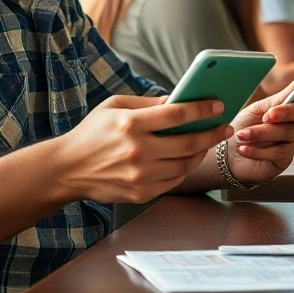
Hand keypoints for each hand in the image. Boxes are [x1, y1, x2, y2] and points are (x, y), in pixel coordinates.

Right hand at [54, 95, 233, 204]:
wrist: (66, 170)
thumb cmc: (92, 133)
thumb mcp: (114, 106)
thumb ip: (148, 103)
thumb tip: (179, 100)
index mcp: (131, 124)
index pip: (177, 115)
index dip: (202, 109)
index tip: (220, 105)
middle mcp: (137, 150)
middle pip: (188, 142)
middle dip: (213, 133)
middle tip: (226, 127)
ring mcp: (139, 175)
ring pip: (185, 164)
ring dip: (203, 152)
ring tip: (210, 142)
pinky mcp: (140, 193)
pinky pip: (173, 180)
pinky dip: (186, 168)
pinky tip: (191, 158)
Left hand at [222, 75, 293, 185]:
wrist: (227, 154)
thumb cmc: (244, 127)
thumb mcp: (258, 109)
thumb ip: (279, 98)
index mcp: (291, 109)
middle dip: (284, 112)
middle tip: (267, 115)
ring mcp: (292, 143)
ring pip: (286, 132)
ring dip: (261, 133)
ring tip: (242, 135)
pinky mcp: (284, 160)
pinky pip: (276, 152)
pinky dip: (257, 150)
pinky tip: (244, 149)